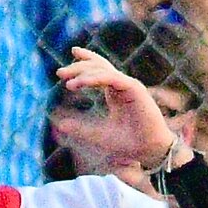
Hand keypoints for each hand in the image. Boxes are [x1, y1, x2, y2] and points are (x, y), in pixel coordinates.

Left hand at [54, 48, 185, 175]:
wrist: (147, 151)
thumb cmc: (128, 143)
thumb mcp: (97, 135)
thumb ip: (80, 129)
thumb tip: (60, 125)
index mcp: (115, 93)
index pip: (100, 71)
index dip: (86, 61)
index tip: (70, 56)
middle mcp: (122, 86)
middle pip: (99, 67)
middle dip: (79, 66)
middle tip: (59, 73)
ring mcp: (129, 86)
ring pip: (103, 71)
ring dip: (84, 74)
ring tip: (67, 83)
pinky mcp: (134, 89)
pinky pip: (111, 78)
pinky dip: (95, 79)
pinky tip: (81, 83)